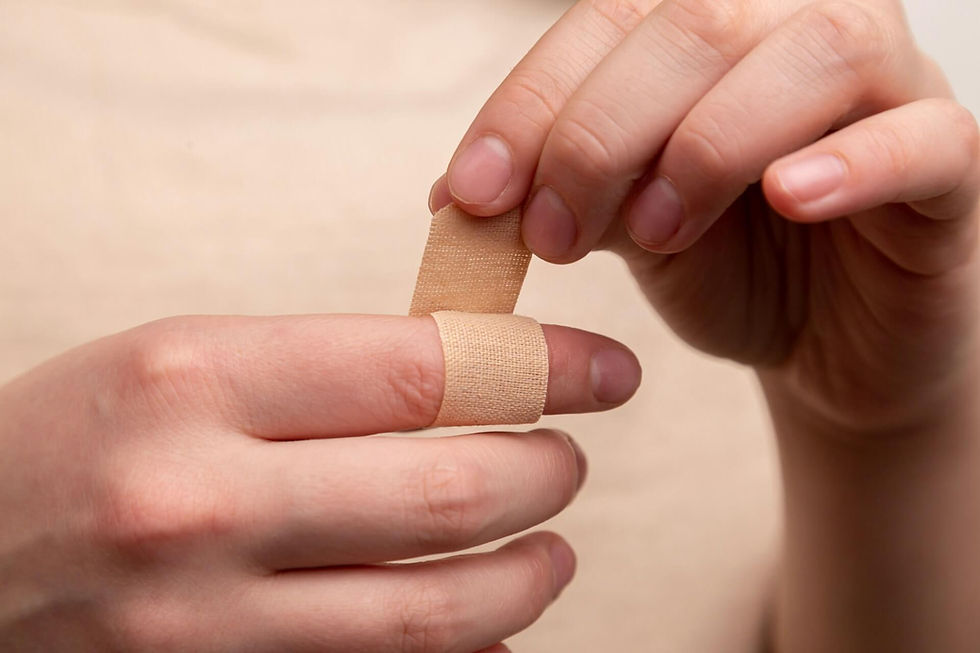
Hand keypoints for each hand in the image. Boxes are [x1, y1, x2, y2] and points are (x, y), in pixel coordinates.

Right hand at [0, 314, 639, 651]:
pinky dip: (464, 652)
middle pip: (452, 492)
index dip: (544, 365)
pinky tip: (484, 624)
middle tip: (566, 461)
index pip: (426, 366)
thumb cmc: (82, 438)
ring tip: (548, 548)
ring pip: (440, 611)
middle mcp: (202, 501)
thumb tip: (476, 389)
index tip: (606, 371)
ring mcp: (208, 621)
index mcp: (197, 379)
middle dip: (548, 473)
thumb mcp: (185, 364)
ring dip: (529, 576)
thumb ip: (326, 373)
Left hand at [431, 0, 979, 436]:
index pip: (609, 22)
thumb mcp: (623, 227)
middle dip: (601, 134)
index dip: (532, 103)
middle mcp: (797, 29)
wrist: (823, 346)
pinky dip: (850, 162)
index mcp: (709, 30)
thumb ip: (560, 191)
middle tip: (550, 234)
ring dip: (709, 144)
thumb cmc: (725, 269)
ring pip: (812, 55)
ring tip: (654, 233)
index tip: (473, 194)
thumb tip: (457, 193)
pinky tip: (788, 201)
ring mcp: (889, 85)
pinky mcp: (950, 165)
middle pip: (696, 25)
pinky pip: (922, 138)